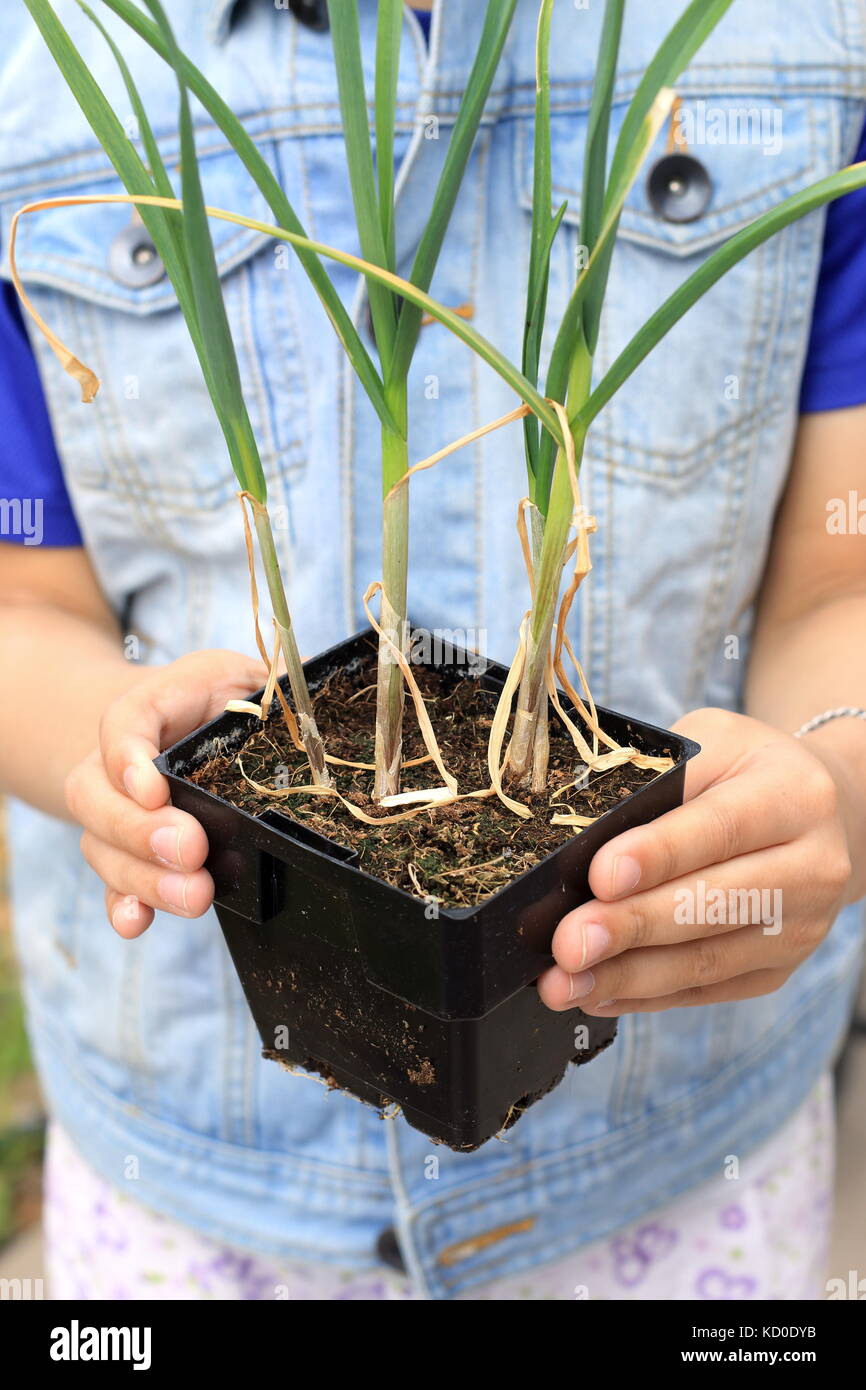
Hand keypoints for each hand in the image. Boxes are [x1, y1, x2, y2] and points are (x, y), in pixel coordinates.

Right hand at [64, 650, 265, 938]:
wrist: (179, 721)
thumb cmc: (220, 700)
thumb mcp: (247, 677)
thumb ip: (276, 685)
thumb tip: (315, 695)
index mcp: (155, 704)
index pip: (124, 722)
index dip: (129, 756)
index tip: (154, 788)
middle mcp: (119, 760)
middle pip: (98, 795)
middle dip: (141, 830)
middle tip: (190, 850)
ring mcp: (114, 810)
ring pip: (101, 845)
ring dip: (144, 877)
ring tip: (194, 895)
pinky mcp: (125, 853)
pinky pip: (112, 882)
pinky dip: (124, 905)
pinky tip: (139, 923)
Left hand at [538, 707, 853, 1014]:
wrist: (817, 817)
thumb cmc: (743, 774)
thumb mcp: (711, 746)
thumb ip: (659, 784)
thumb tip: (581, 842)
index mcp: (792, 796)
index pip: (720, 829)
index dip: (659, 856)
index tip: (601, 877)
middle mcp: (811, 867)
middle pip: (713, 905)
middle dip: (631, 928)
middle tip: (568, 943)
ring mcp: (800, 928)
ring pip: (705, 961)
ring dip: (626, 977)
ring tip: (564, 983)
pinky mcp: (777, 970)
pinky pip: (703, 990)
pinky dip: (643, 996)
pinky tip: (595, 993)